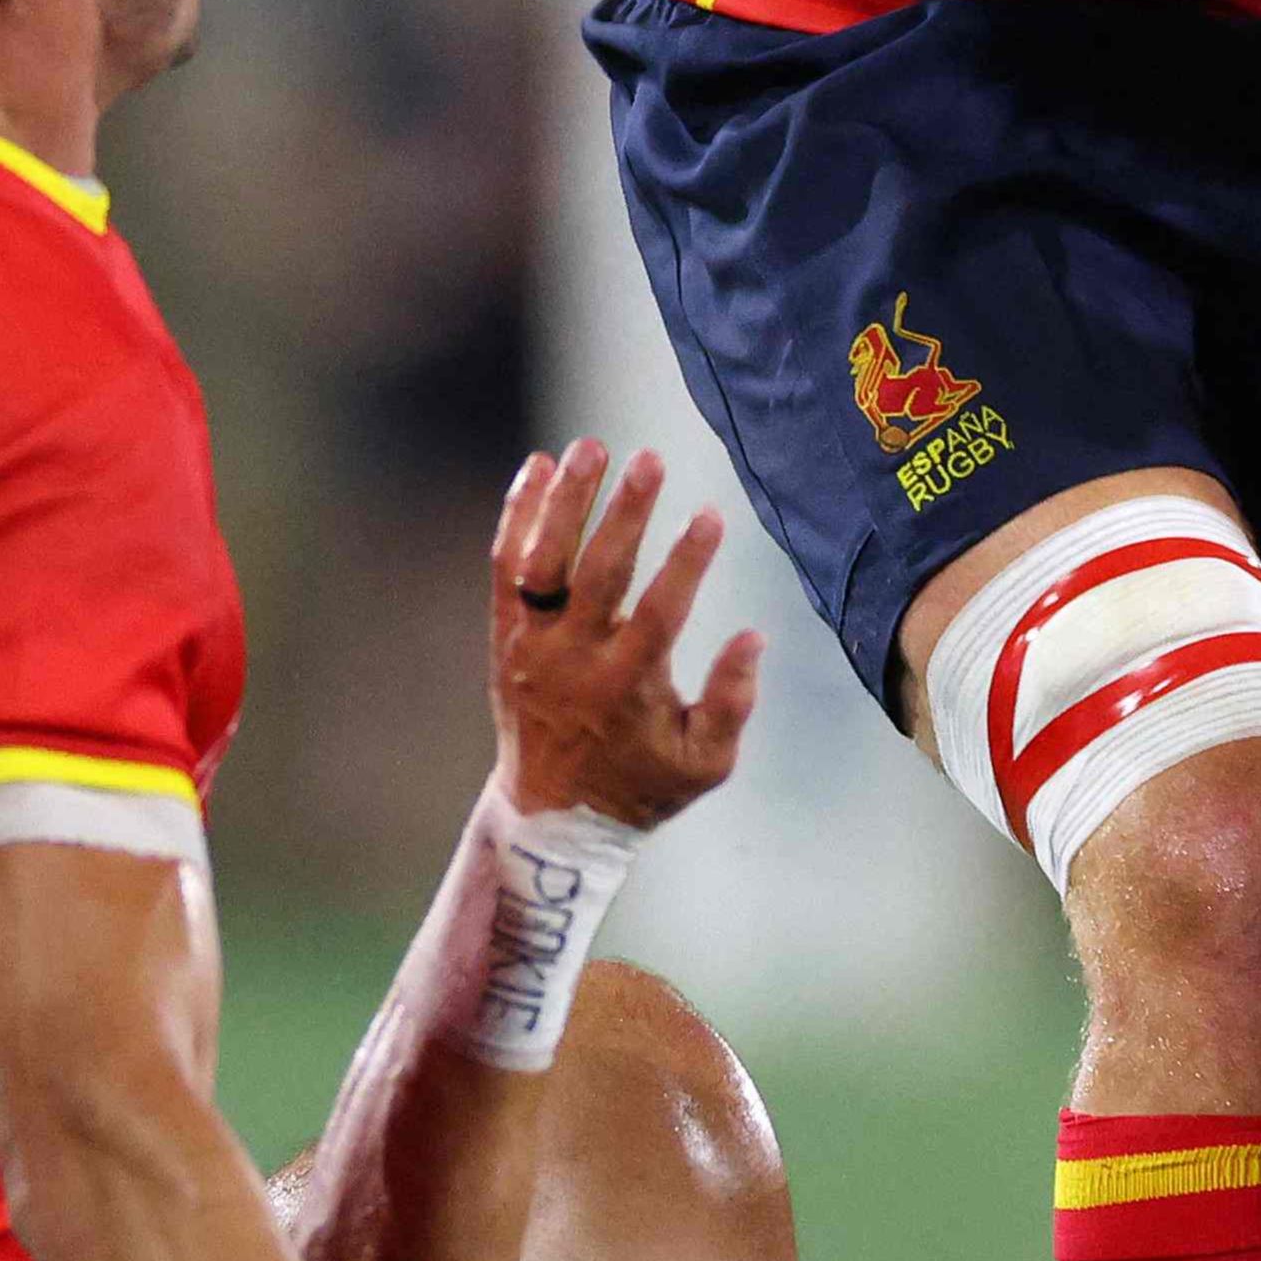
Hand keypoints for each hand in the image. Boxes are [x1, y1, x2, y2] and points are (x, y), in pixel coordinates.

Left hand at [487, 440, 762, 828]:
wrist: (552, 814)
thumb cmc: (642, 784)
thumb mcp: (704, 763)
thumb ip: (732, 704)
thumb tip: (754, 637)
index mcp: (627, 688)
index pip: (659, 613)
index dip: (686, 563)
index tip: (711, 515)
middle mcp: (573, 661)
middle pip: (598, 576)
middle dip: (625, 514)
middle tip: (649, 458)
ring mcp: (531, 646)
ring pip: (542, 562)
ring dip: (566, 501)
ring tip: (590, 446)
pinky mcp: (505, 636)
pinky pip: (506, 568)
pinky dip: (520, 517)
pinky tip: (542, 467)